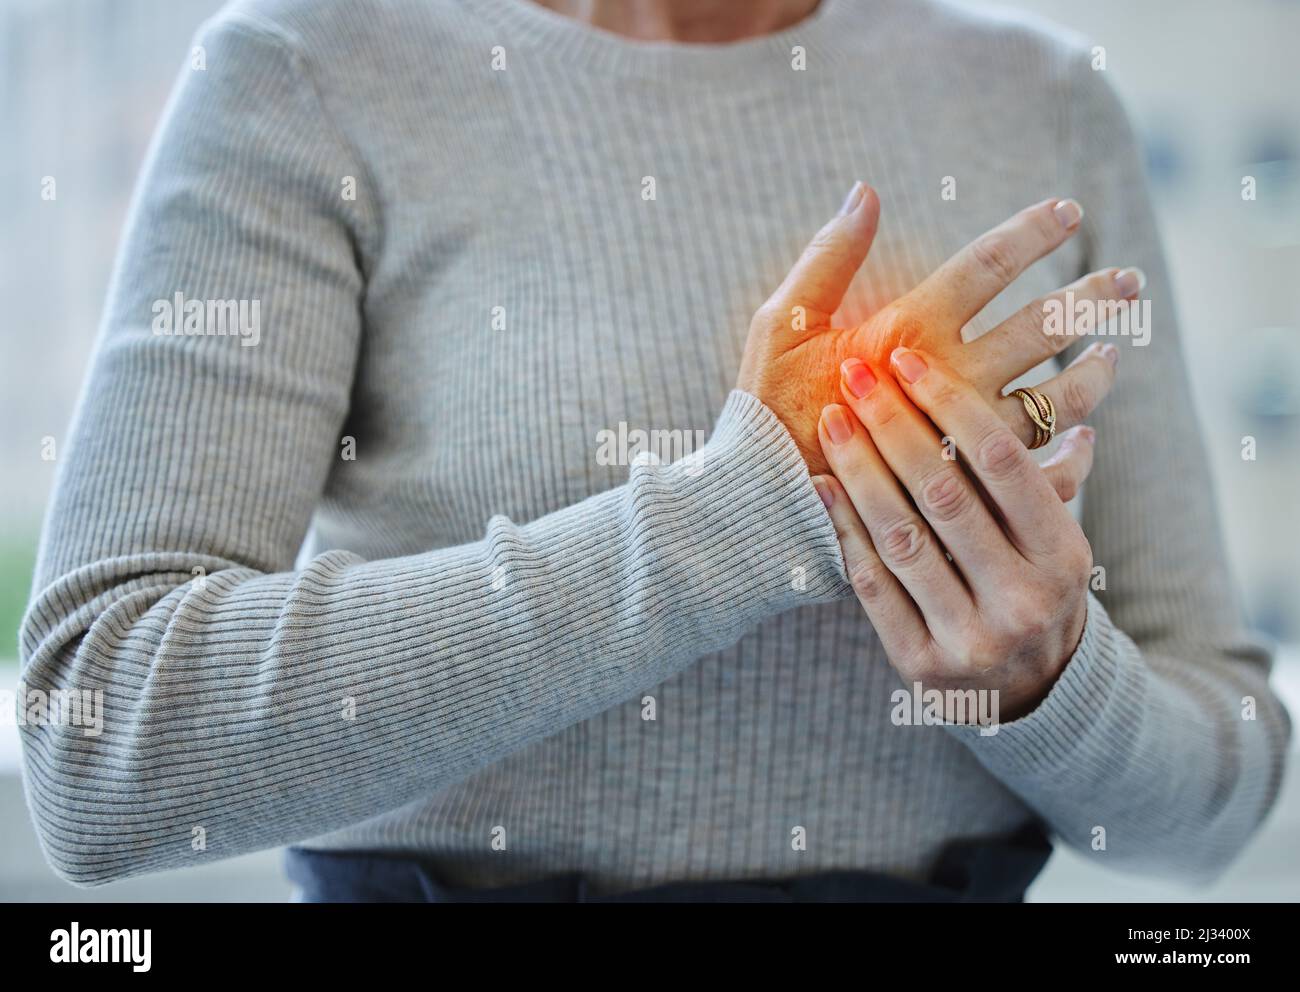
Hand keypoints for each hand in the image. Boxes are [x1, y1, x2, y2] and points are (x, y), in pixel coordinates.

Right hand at [736, 182, 1137, 474]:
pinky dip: (1073, 453)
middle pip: (1043, 326)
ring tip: (1113, 352)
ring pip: (1058, 398)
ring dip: (1094, 372)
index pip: (986, 265)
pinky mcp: (969, 490)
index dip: (1032, 232)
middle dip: (1092, 297)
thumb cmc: (770, 409)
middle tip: (1128, 281)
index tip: (1069, 211)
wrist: (766, 502)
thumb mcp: (782, 324)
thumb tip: (866, 191)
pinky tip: (1087, 435)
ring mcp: (966, 438)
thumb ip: (828, 257)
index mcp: (905, 334)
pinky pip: (1042, 471)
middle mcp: (948, 381)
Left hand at [813, 348, 1102, 720]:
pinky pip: (872, 584)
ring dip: (859, 469)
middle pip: (945, 494)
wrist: (1031, 694)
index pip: (1003, 462)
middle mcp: (1021, 599)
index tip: (907, 357)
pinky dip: (842, 529)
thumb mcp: (1059, 542)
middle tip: (856, 373)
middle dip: (894, 425)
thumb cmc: (1036, 591)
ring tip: (831, 419)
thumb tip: (1088, 380)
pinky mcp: (919, 663)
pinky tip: (817, 483)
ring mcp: (969, 637)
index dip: (951, 403)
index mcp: (1063, 557)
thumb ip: (1053, 473)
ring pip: (902, 537)